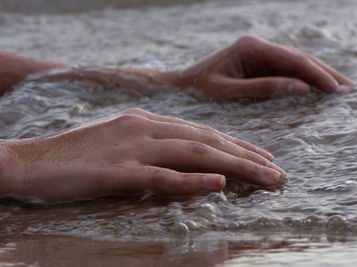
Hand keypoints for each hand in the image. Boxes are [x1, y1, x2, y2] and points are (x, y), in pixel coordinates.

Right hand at [0, 108, 284, 202]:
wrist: (30, 162)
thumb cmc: (78, 156)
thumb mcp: (122, 144)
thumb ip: (154, 148)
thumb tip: (186, 161)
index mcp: (148, 121)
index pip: (202, 131)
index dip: (236, 144)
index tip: (263, 157)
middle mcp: (145, 129)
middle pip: (206, 141)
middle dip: (246, 155)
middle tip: (277, 171)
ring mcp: (131, 149)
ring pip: (193, 155)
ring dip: (233, 166)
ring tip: (266, 177)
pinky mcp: (115, 173)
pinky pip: (160, 177)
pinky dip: (191, 181)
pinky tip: (218, 184)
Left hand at [164, 35, 353, 97]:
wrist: (179, 84)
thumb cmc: (198, 89)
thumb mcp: (228, 92)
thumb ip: (264, 88)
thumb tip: (301, 88)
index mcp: (251, 49)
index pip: (293, 61)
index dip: (317, 76)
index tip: (337, 91)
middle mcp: (257, 45)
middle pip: (299, 58)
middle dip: (325, 73)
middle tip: (349, 89)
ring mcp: (257, 51)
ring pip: (295, 61)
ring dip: (318, 74)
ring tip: (340, 87)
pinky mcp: (256, 60)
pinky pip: (285, 68)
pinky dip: (304, 77)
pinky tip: (316, 86)